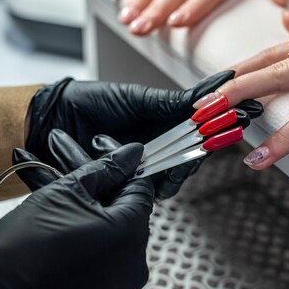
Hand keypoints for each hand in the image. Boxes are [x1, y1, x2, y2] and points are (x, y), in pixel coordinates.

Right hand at [0, 144, 152, 288]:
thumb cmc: (24, 251)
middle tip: (64, 159)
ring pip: (106, 230)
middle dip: (93, 183)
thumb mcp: (64, 193)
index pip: (139, 186)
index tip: (100, 146)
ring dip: (81, 206)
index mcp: (131, 234)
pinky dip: (80, 234)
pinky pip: (97, 255)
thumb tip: (131, 154)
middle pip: (120, 209)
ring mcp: (118, 284)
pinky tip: (53, 218)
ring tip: (47, 184)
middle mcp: (133, 263)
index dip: (118, 163)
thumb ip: (104, 170)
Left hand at [26, 71, 261, 198]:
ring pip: (167, 180)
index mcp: (159, 123)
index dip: (216, 129)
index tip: (240, 118)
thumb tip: (203, 96)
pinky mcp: (119, 185)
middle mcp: (152, 149)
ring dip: (163, 171)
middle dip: (189, 157)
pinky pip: (141, 192)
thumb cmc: (87, 102)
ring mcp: (137, 168)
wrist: (48, 119)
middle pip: (186, 161)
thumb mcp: (132, 97)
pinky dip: (142, 184)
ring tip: (142, 154)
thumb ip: (167, 103)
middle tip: (190, 148)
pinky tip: (130, 170)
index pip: (195, 132)